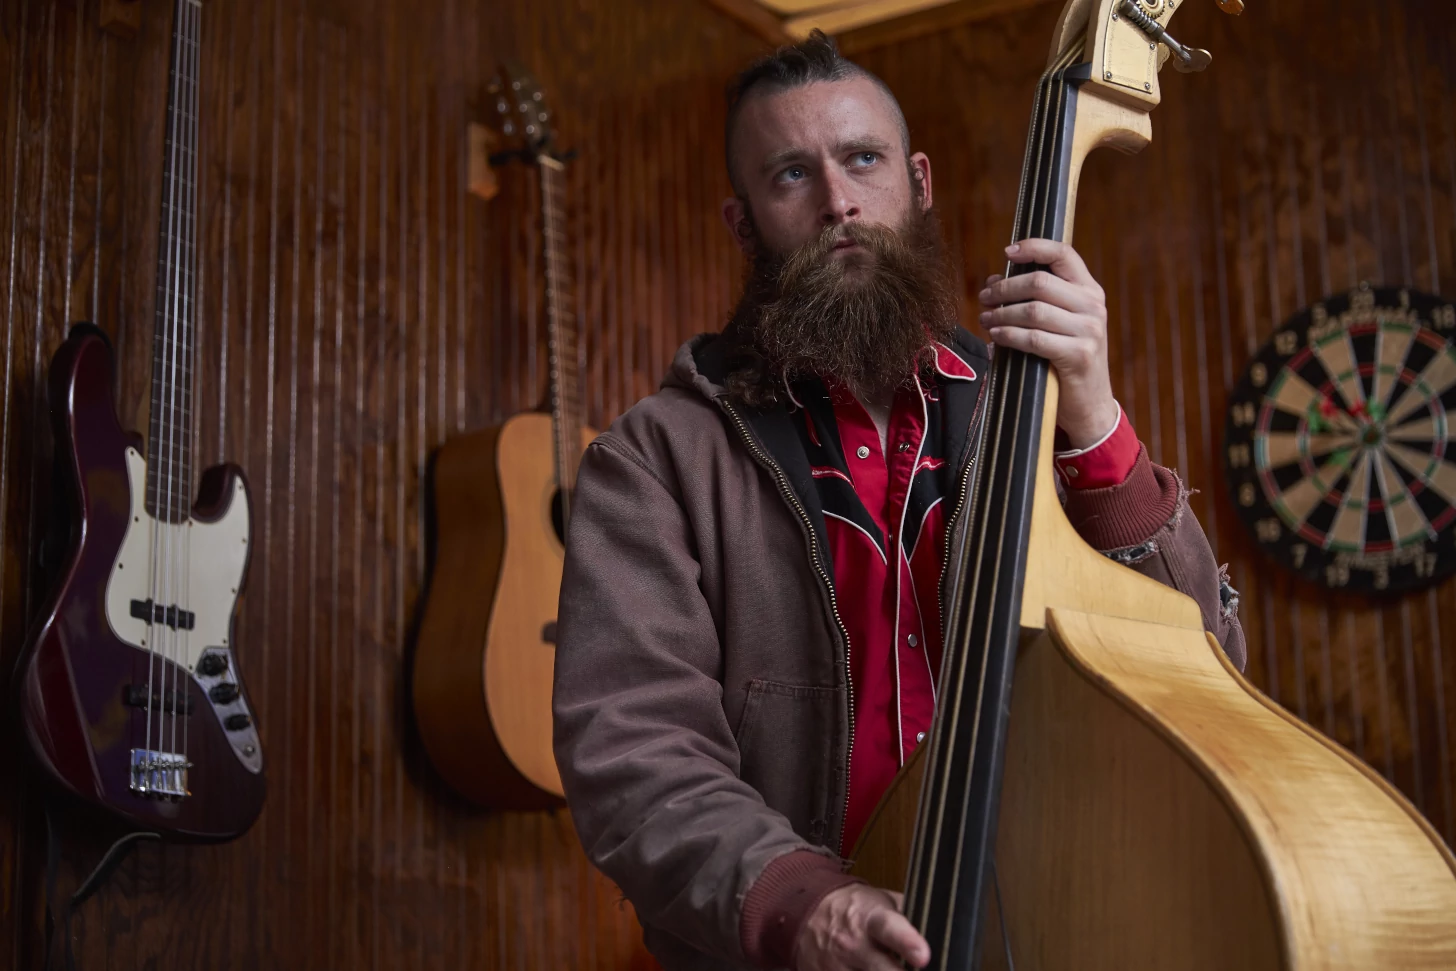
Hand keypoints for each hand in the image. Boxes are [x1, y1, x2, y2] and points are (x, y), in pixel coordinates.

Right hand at [795, 883, 929, 970]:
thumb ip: (909, 913)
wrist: (807, 914)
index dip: (908, 943)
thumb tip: (939, 925)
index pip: (889, 929)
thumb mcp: (880, 900)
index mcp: (871, 919)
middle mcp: (853, 945)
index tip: (923, 956)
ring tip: (893, 970)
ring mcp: (838, 968)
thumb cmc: (852, 909)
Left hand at [978, 238, 1119, 447]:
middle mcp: (1093, 305)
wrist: (1089, 403)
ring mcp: (1089, 330)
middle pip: (1039, 282)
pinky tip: (996, 337)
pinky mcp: (1079, 355)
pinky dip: (1009, 336)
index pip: (1064, 254)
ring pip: (1033, 310)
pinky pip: (1034, 338)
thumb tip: (992, 280)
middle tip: (984, 298)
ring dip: (1002, 314)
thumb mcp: (1057, 323)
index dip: (1034, 247)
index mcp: (1089, 290)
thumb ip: (1032, 299)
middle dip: (1004, 289)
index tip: (1007, 252)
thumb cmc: (1065, 359)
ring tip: (986, 319)